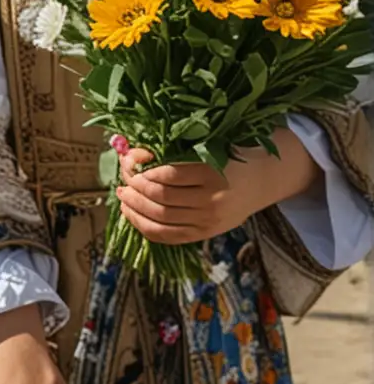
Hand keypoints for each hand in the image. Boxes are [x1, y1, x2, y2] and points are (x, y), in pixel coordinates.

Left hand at [115, 131, 319, 245]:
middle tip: (122, 179)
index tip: (130, 161)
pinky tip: (130, 213)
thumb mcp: (207, 147)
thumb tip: (130, 153)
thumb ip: (173, 151)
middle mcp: (212, 200)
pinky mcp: (204, 233)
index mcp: (212, 173)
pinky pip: (167, 236)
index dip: (141, 169)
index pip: (166, 175)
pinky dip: (143, 226)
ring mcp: (209, 221)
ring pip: (160, 218)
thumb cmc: (228, 158)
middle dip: (133, 188)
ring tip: (122, 195)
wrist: (262, 180)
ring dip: (133, 207)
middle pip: (159, 198)